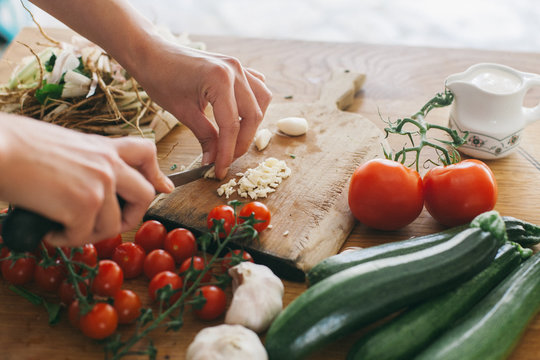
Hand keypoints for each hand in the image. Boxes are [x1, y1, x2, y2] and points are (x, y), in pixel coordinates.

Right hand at [0, 114, 173, 246]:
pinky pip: (83, 236)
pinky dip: (65, 239)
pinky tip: (49, 229)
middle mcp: (108, 164)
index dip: (156, 173)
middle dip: (131, 217)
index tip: (162, 187)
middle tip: (109, 225)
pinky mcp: (83, 205)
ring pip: (112, 225)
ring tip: (62, 226)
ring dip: (87, 233)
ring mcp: (100, 184)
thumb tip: (96, 184)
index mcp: (103, 147)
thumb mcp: (66, 146)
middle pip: (145, 195)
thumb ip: (89, 162)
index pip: (146, 152)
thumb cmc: (19, 146)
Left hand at [132, 39, 272, 178]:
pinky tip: (243, 116)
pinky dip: (254, 103)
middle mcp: (235, 71)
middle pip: (252, 116)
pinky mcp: (237, 67)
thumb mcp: (182, 112)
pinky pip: (256, 87)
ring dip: (252, 124)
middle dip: (241, 142)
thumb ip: (205, 136)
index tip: (220, 170)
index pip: (231, 125)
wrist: (151, 53)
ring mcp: (238, 66)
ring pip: (261, 101)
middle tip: (227, 160)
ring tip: (236, 140)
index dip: (227, 152)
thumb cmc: (160, 78)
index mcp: (219, 80)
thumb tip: (214, 160)